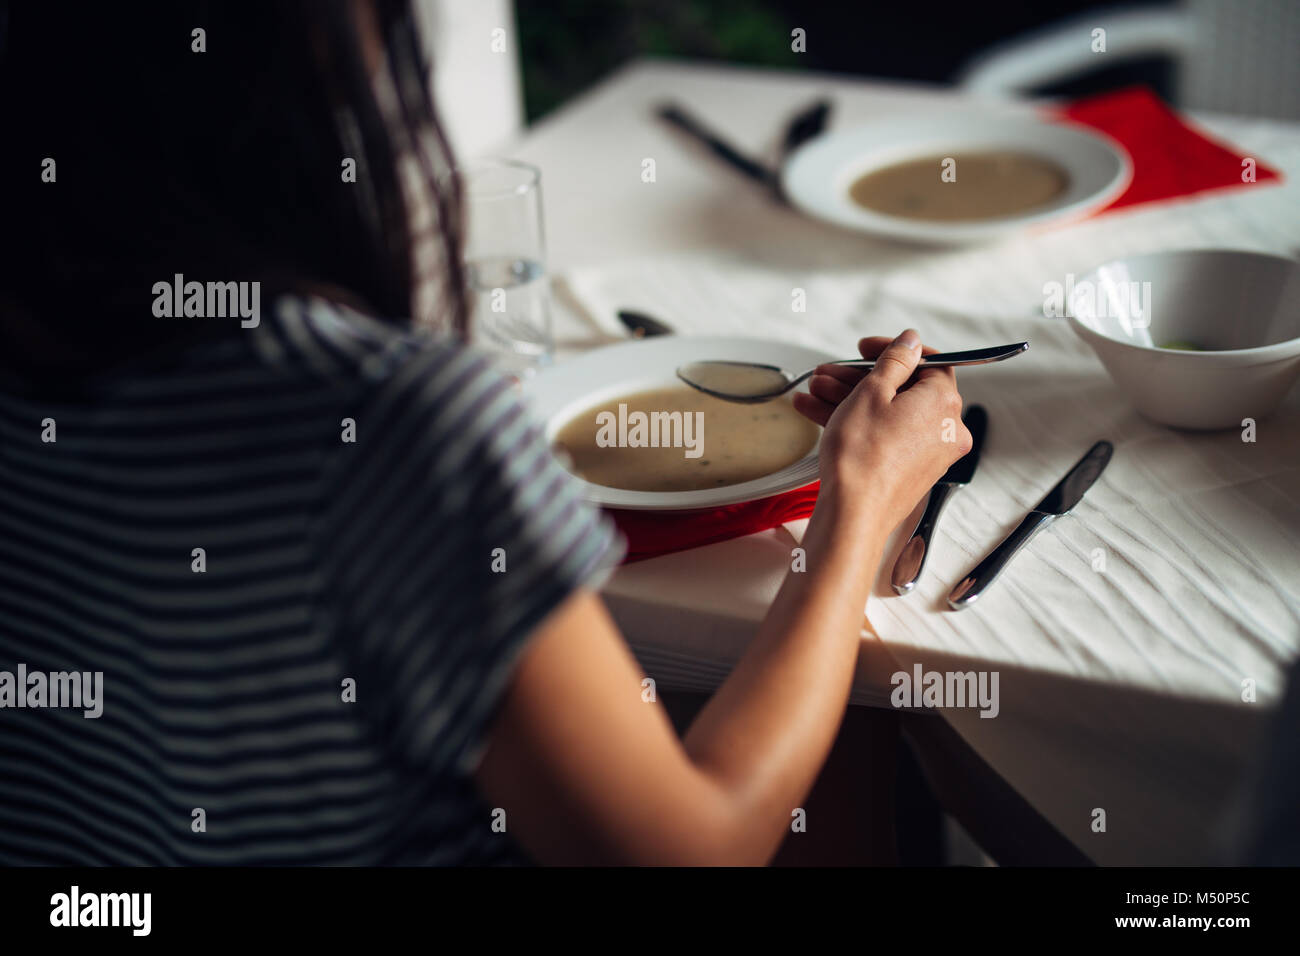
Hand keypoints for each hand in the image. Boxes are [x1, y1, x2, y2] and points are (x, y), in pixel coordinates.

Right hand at [794, 329, 971, 529]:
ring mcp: (929, 453)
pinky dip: (860, 424)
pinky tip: (820, 414)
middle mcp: (945, 429)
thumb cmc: (862, 456)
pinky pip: (888, 435)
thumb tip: (910, 341)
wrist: (852, 513)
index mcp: (944, 403)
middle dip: (860, 378)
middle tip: (830, 373)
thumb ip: (894, 360)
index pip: (929, 362)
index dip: (894, 350)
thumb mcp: (872, 392)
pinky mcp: (912, 471)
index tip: (865, 349)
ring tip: (815, 392)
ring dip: (851, 399)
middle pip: (904, 389)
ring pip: (890, 413)